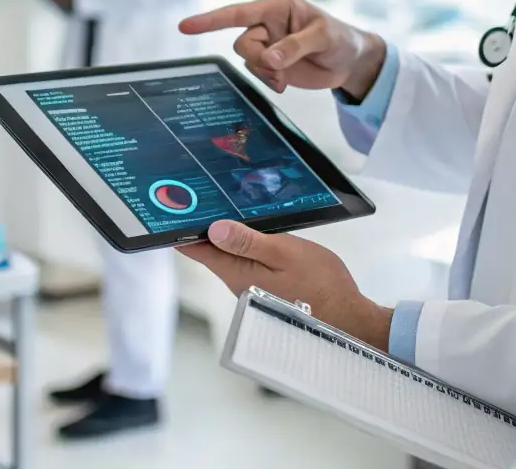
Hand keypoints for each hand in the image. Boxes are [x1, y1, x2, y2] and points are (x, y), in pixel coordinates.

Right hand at [179, 0, 384, 97]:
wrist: (350, 62)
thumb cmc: (340, 39)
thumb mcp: (322, 38)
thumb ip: (294, 47)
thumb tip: (269, 59)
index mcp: (278, 6)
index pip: (238, 12)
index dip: (210, 20)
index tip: (184, 26)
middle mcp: (268, 23)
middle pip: (242, 42)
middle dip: (257, 57)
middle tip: (278, 66)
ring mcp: (268, 45)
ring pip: (247, 60)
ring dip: (264, 72)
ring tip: (284, 76)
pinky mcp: (271, 65)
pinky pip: (256, 74)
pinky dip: (268, 81)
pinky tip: (284, 83)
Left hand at [181, 221, 392, 349]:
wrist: (345, 318)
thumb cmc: (319, 285)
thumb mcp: (284, 253)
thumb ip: (249, 242)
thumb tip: (214, 229)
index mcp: (237, 271)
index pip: (197, 249)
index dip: (182, 229)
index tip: (171, 210)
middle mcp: (238, 281)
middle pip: (211, 250)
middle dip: (204, 226)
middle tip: (198, 197)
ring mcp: (251, 285)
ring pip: (229, 254)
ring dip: (225, 234)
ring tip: (224, 205)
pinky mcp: (266, 286)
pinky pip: (246, 261)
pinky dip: (244, 243)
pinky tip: (253, 229)